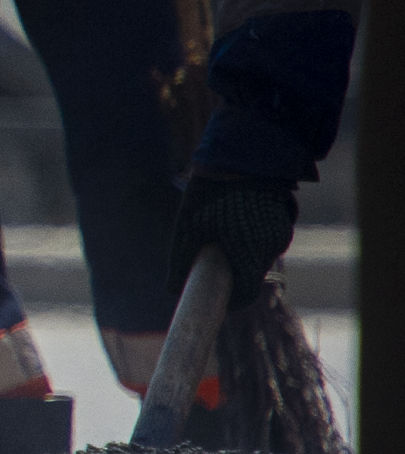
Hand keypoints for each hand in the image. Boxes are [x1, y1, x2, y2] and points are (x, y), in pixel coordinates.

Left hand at [169, 171, 298, 295]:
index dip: (228, 298)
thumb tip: (170, 289)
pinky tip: (235, 220)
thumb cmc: (209, 191)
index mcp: (248, 251)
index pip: (245, 294)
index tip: (213, 294)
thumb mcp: (188, 226)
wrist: (243, 154)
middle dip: (231, 273)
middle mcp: (272, 246)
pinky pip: (267, 242)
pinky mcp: (284, 221)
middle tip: (208, 257)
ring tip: (220, 231)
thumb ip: (182, 260)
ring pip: (259, 258)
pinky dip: (251, 240)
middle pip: (252, 276)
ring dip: (241, 255)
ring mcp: (282, 232)